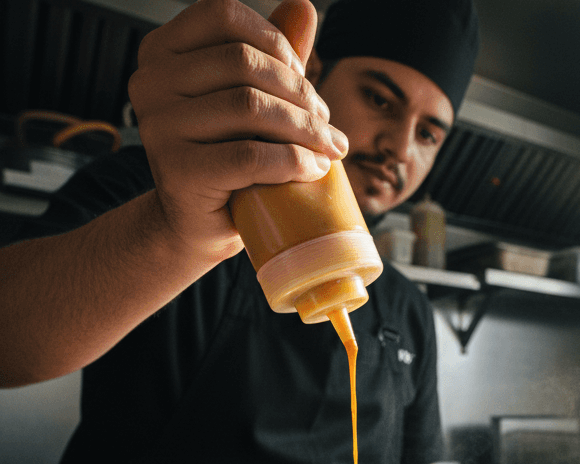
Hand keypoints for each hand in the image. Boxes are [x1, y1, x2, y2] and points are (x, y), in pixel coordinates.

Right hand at [128, 0, 346, 263]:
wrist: (200, 225)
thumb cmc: (227, 158)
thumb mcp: (248, 99)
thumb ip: (270, 53)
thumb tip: (303, 5)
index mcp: (162, 51)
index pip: (225, 18)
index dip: (276, 43)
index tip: (305, 82)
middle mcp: (150, 82)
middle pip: (244, 64)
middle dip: (300, 94)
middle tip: (327, 126)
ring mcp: (159, 126)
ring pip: (251, 108)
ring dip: (305, 129)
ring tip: (328, 149)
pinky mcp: (179, 171)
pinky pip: (250, 156)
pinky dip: (293, 161)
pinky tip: (314, 169)